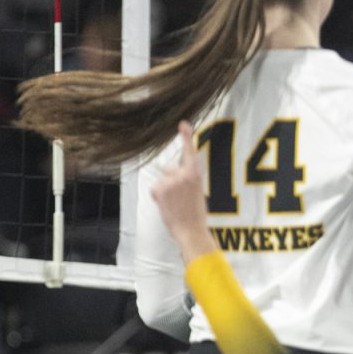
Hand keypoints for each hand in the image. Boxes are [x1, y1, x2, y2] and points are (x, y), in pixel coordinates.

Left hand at [151, 121, 215, 262]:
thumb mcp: (197, 192)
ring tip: (175, 205)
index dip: (186, 136)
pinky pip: (155, 189)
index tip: (182, 123)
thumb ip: (187, 180)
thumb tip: (171, 172)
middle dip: (171, 179)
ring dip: (165, 191)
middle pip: (170, 169)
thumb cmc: (195, 214)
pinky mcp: (159, 189)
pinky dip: (158, 197)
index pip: (189, 152)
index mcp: (195, 174)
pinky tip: (167, 206)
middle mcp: (182, 174)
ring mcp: (170, 181)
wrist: (191, 230)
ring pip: (162, 180)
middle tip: (180, 197)